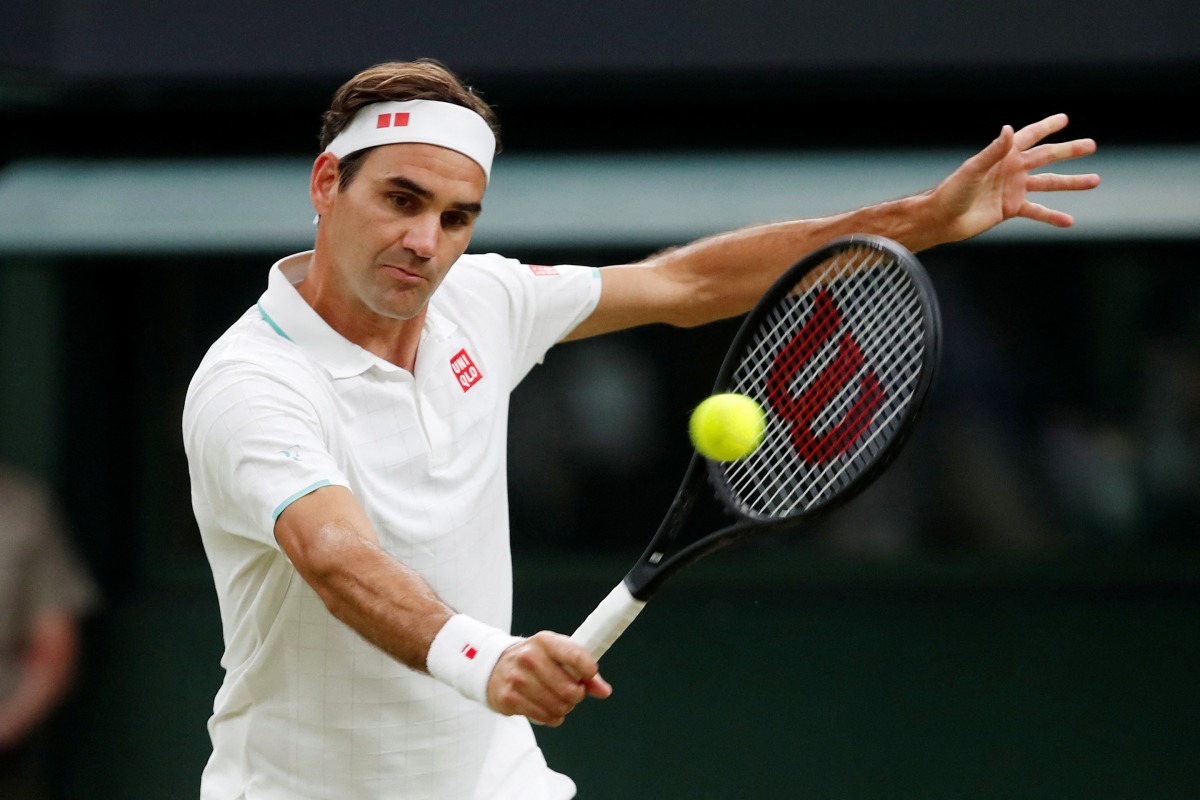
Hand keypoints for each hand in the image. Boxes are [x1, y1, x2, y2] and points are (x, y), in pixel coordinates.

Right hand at [486, 631, 612, 725]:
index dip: (588, 669)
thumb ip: (584, 672)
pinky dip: (551, 717)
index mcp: (544, 641)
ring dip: (564, 708)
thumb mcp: (558, 656)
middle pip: (568, 688)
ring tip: (559, 701)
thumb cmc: (534, 660)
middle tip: (572, 693)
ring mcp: (517, 678)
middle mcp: (529, 657)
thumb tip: (604, 690)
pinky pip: (543, 716)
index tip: (590, 675)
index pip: (574, 655)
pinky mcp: (509, 698)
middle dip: (576, 695)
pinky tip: (548, 710)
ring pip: (557, 705)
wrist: (495, 666)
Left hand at [932, 113, 1099, 244]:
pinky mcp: (1011, 209)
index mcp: (1003, 156)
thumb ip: (993, 151)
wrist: (942, 219)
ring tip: (1094, 180)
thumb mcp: (973, 169)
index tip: (1064, 119)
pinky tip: (1069, 221)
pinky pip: (1037, 212)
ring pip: (1049, 184)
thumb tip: (1009, 128)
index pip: (1029, 136)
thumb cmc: (952, 191)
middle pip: (1046, 157)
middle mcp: (1011, 170)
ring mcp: (1013, 189)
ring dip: (1071, 182)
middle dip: (1069, 151)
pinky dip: (1052, 216)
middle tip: (1091, 145)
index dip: (1046, 127)